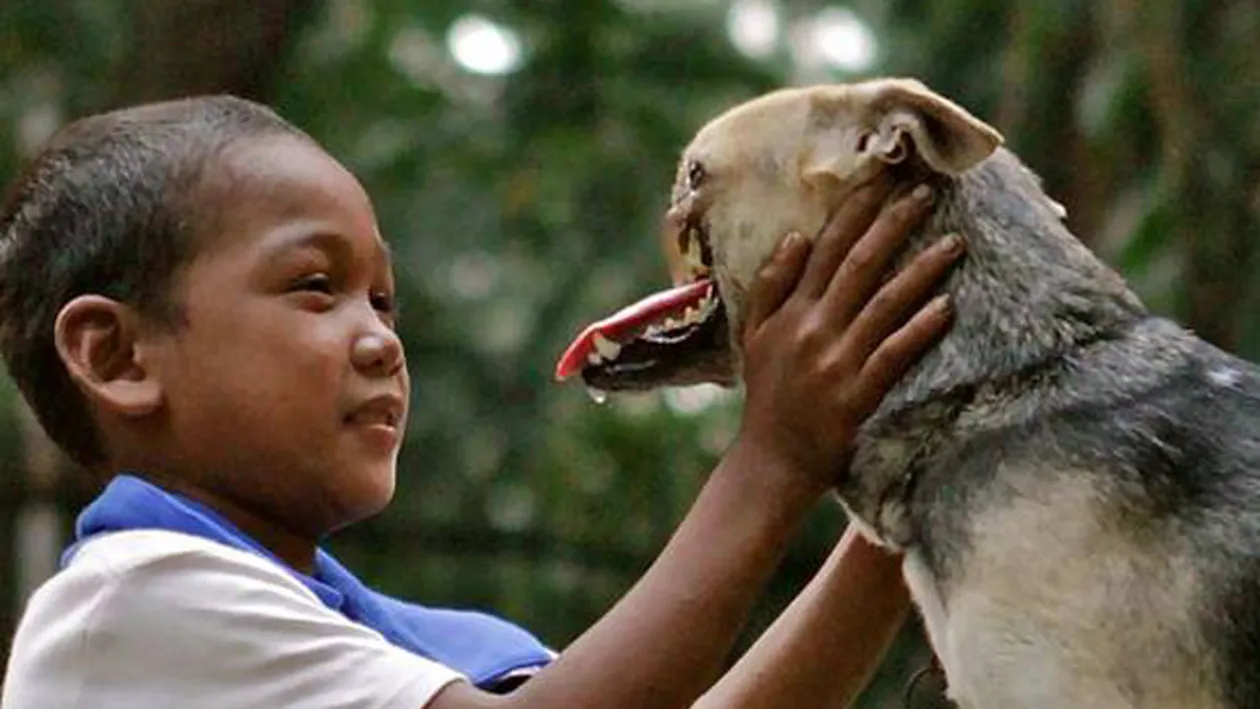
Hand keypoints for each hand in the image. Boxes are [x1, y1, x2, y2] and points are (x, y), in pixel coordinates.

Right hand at [734, 182, 961, 495]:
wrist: (771, 460)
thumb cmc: (767, 397)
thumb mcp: (754, 337)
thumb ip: (771, 286)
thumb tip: (796, 237)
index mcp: (790, 311)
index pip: (825, 248)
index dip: (855, 210)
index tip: (882, 179)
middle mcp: (814, 328)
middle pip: (859, 264)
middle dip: (894, 224)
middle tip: (926, 192)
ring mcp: (837, 361)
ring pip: (885, 303)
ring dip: (921, 270)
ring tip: (954, 243)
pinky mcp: (858, 393)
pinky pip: (895, 353)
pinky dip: (920, 329)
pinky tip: (947, 307)